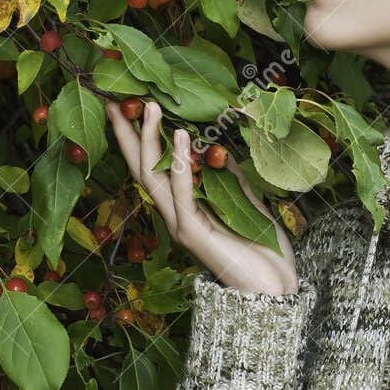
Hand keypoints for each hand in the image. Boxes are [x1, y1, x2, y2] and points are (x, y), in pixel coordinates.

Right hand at [106, 100, 298, 295]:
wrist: (274, 289)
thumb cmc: (260, 249)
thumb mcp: (244, 202)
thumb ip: (228, 178)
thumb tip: (218, 150)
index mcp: (183, 208)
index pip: (152, 167)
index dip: (137, 138)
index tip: (127, 106)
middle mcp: (174, 216)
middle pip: (140, 169)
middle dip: (128, 134)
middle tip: (115, 100)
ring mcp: (180, 225)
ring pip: (153, 178)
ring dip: (149, 139)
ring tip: (149, 106)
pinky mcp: (192, 233)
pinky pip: (182, 193)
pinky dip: (178, 163)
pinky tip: (178, 136)